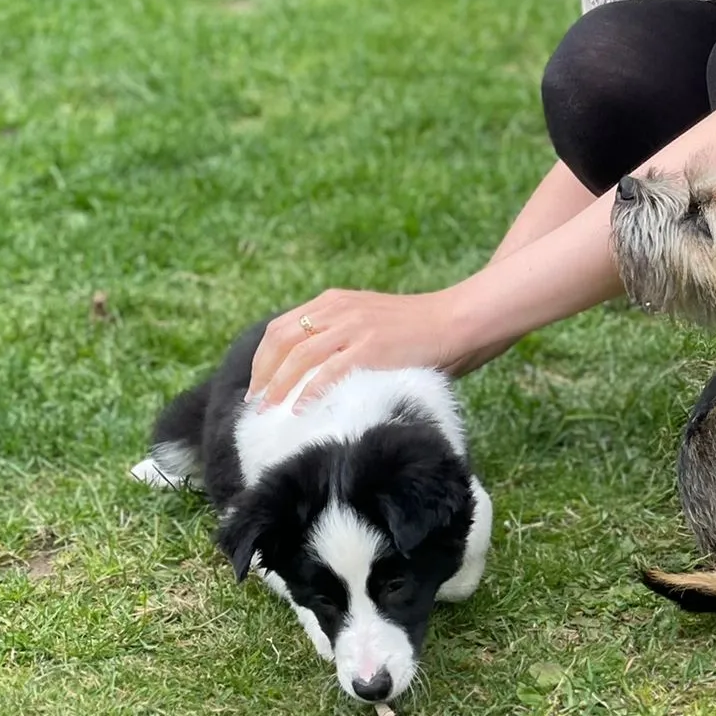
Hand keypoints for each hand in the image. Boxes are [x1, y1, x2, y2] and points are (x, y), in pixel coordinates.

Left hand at [248, 287, 495, 405]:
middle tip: (257, 405)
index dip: (263, 360)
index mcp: (335, 302)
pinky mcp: (372, 348)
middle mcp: (339, 310)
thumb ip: (342, 339)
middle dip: (264, 375)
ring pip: (300, 357)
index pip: (282, 328)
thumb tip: (311, 377)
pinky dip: (309, 392)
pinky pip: (329, 372)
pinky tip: (300, 410)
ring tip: (270, 412)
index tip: (258, 387)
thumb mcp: (370, 324)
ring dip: (279, 387)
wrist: (458, 322)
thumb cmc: (418, 333)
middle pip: (282, 340)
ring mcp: (355, 327)